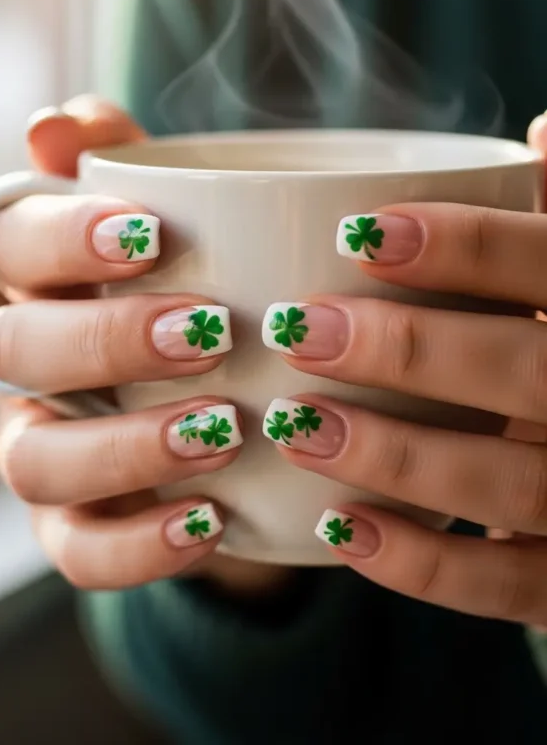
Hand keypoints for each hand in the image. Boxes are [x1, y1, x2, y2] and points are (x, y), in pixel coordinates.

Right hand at [0, 97, 246, 589]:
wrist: (216, 381)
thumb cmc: (186, 273)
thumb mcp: (169, 204)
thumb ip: (121, 157)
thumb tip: (57, 123)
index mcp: (28, 274)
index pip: (6, 246)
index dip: (62, 238)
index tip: (150, 232)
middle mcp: (18, 363)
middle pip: (13, 354)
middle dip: (106, 341)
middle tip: (211, 329)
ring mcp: (38, 445)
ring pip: (34, 462)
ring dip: (126, 449)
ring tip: (225, 428)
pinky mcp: (72, 523)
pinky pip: (79, 551)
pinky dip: (141, 544)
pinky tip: (213, 520)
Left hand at [261, 123, 546, 625]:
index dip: (465, 247)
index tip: (355, 233)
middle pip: (528, 373)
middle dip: (411, 350)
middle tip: (298, 329)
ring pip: (516, 483)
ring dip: (397, 458)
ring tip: (295, 427)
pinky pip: (513, 586)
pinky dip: (427, 566)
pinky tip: (339, 529)